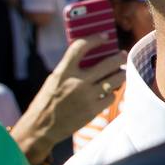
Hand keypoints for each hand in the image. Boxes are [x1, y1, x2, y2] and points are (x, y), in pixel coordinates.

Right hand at [11, 35, 125, 164]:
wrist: (41, 127)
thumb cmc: (48, 101)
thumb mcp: (54, 80)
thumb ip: (71, 69)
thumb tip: (93, 57)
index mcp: (63, 72)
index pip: (80, 48)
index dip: (94, 39)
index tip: (104, 36)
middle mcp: (76, 82)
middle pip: (109, 63)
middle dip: (120, 57)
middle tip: (122, 55)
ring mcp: (87, 96)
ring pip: (115, 79)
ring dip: (120, 75)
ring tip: (120, 73)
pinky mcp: (93, 110)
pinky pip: (112, 96)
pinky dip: (111, 93)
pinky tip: (108, 92)